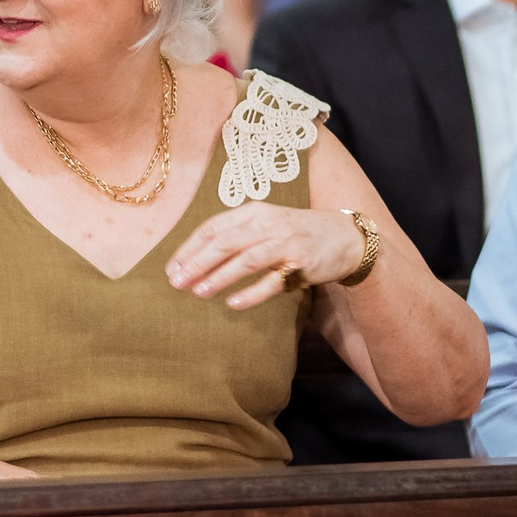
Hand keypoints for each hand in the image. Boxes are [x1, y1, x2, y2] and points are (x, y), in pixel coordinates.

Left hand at [166, 203, 366, 310]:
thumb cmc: (296, 233)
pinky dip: (252, 293)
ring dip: (219, 277)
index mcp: (254, 212)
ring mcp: (286, 242)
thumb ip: (236, 234)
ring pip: (246, 259)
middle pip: (225, 242)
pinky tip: (233, 304)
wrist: (344, 237)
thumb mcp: (266, 224)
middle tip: (176, 282)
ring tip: (198, 292)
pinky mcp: (302, 263)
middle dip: (197, 263)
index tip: (171, 268)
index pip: (213, 227)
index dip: (190, 248)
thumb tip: (196, 258)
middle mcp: (268, 223)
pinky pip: (273, 281)